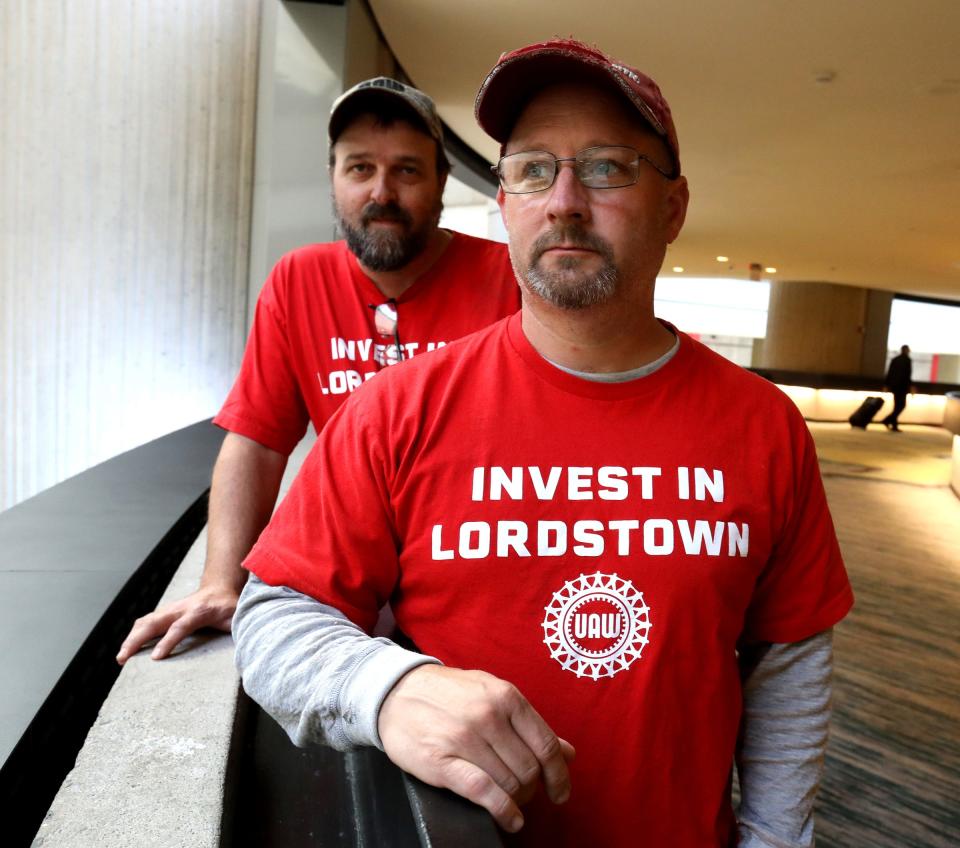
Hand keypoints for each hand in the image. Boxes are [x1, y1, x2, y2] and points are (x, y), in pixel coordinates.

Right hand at [116, 583, 239, 663]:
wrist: (222, 587)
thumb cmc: (230, 606)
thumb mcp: (238, 617)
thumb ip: (239, 628)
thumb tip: (244, 645)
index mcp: (200, 611)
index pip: (180, 627)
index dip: (168, 641)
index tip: (155, 657)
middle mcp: (181, 608)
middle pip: (155, 622)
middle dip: (136, 640)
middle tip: (123, 658)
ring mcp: (171, 609)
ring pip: (146, 620)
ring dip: (131, 637)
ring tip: (120, 657)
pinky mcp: (166, 612)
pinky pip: (146, 621)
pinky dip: (134, 633)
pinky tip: (126, 648)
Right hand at [378, 665, 574, 832]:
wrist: (395, 691)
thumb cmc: (449, 694)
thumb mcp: (492, 694)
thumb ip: (529, 724)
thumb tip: (569, 753)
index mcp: (506, 696)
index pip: (546, 744)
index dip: (559, 775)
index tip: (561, 792)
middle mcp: (489, 716)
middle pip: (529, 769)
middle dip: (533, 788)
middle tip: (526, 793)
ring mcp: (465, 738)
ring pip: (509, 783)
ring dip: (517, 800)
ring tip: (512, 801)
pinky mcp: (442, 761)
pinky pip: (484, 793)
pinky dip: (503, 811)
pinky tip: (510, 819)